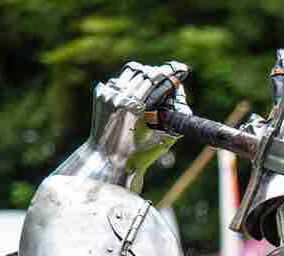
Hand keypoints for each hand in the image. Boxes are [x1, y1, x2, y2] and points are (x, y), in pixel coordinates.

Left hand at [85, 61, 190, 186]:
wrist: (106, 159)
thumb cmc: (138, 154)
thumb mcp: (162, 139)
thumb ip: (174, 121)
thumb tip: (183, 101)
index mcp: (136, 107)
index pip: (155, 79)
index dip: (169, 73)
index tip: (180, 68)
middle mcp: (120, 97)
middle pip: (143, 72)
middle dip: (158, 72)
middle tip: (168, 72)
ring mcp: (109, 94)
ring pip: (130, 72)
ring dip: (143, 73)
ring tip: (151, 78)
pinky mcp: (100, 95)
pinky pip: (117, 81)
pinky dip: (128, 82)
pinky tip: (135, 88)